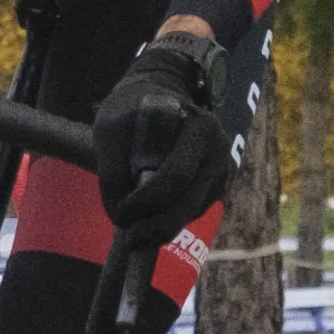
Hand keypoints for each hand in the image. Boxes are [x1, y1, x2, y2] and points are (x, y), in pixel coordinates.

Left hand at [90, 29, 231, 244]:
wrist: (161, 95)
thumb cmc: (134, 109)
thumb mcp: (112, 127)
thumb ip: (113, 169)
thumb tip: (118, 213)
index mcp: (199, 128)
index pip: (174, 176)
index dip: (146, 201)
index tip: (119, 214)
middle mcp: (218, 152)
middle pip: (187, 203)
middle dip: (156, 226)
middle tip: (129, 238)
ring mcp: (220, 171)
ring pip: (190, 213)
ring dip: (160, 227)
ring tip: (134, 233)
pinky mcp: (215, 187)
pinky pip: (191, 212)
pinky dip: (169, 219)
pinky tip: (150, 215)